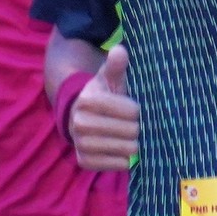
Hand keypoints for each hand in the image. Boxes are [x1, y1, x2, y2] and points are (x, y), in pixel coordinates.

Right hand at [64, 44, 137, 170]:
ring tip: (125, 136)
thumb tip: (120, 50)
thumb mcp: (109, 79)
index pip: (133, 112)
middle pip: (132, 131)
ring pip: (128, 150)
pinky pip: (120, 165)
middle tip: (129, 124)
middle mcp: (80, 123)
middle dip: (136, 128)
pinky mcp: (85, 162)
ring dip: (132, 144)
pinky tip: (119, 149)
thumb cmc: (103, 97)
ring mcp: (81, 144)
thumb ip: (116, 65)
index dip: (136, 110)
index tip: (131, 108)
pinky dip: (124, 159)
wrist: (80, 118)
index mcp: (87, 100)